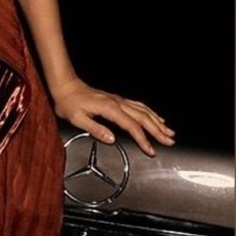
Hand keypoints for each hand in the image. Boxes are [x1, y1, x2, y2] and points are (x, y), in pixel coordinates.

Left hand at [52, 76, 175, 156]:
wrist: (65, 85)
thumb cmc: (68, 102)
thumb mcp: (77, 118)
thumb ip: (95, 128)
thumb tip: (111, 139)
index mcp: (109, 109)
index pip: (132, 126)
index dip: (143, 139)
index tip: (150, 150)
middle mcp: (117, 103)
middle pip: (143, 118)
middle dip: (158, 130)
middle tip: (170, 141)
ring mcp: (118, 100)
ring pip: (143, 110)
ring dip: (157, 121)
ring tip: (169, 131)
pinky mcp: (116, 100)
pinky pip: (138, 106)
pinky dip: (150, 112)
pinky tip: (156, 117)